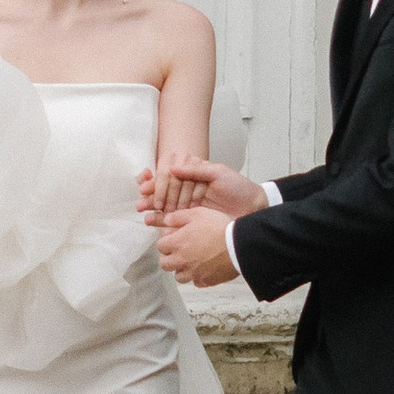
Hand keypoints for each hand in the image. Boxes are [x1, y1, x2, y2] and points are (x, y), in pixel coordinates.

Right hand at [137, 156, 268, 224]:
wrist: (254, 207)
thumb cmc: (238, 187)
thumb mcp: (218, 172)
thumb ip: (195, 170)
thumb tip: (172, 167)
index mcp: (193, 178)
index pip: (170, 179)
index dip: (156, 183)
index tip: (144, 187)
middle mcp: (190, 192)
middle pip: (165, 196)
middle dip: (151, 200)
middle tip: (140, 205)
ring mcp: (192, 208)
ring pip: (168, 210)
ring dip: (155, 214)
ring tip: (144, 217)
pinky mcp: (195, 222)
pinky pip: (177, 223)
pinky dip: (165, 225)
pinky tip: (154, 225)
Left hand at [156, 207, 239, 288]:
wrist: (239, 245)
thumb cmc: (219, 228)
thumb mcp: (198, 213)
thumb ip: (178, 216)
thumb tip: (166, 220)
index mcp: (177, 244)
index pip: (160, 246)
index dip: (166, 241)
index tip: (173, 239)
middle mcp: (182, 261)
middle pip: (165, 264)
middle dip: (169, 257)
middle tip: (179, 251)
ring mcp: (193, 273)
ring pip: (179, 276)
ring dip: (182, 269)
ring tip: (191, 261)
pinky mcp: (206, 281)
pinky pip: (196, 282)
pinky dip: (197, 277)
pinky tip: (204, 268)